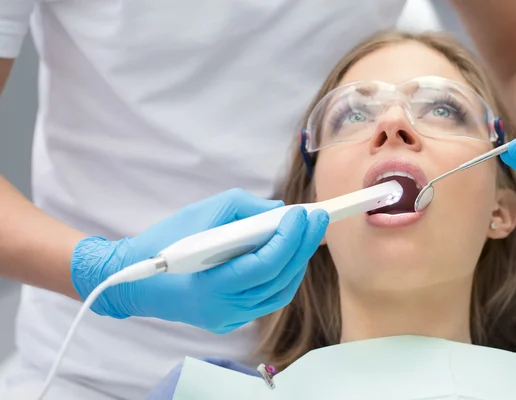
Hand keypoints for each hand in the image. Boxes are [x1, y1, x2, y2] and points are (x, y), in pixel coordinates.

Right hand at [71, 188, 328, 333]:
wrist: (135, 279)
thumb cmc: (164, 241)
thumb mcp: (202, 213)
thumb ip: (244, 208)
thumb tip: (280, 212)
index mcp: (212, 284)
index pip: (265, 265)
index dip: (290, 239)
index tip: (303, 213)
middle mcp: (224, 308)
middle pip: (279, 279)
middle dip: (302, 246)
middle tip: (317, 219)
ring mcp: (228, 318)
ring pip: (278, 292)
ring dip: (296, 261)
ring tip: (306, 234)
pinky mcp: (229, 319)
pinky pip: (267, 299)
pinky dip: (281, 276)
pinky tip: (287, 255)